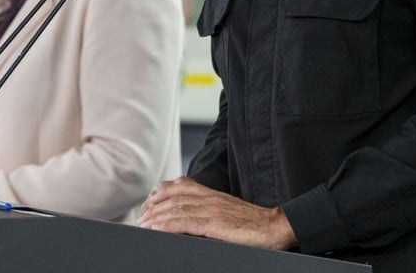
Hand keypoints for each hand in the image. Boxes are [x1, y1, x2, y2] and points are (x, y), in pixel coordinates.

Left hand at [137, 176, 295, 250]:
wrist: (275, 227)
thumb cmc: (253, 223)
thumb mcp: (227, 211)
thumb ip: (209, 210)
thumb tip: (192, 219)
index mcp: (211, 193)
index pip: (180, 185)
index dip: (161, 192)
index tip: (149, 203)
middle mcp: (209, 198)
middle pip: (173, 196)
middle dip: (153, 207)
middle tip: (141, 218)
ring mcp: (211, 209)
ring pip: (175, 209)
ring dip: (155, 217)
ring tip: (143, 225)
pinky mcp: (215, 223)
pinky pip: (186, 222)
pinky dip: (168, 225)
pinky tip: (157, 230)